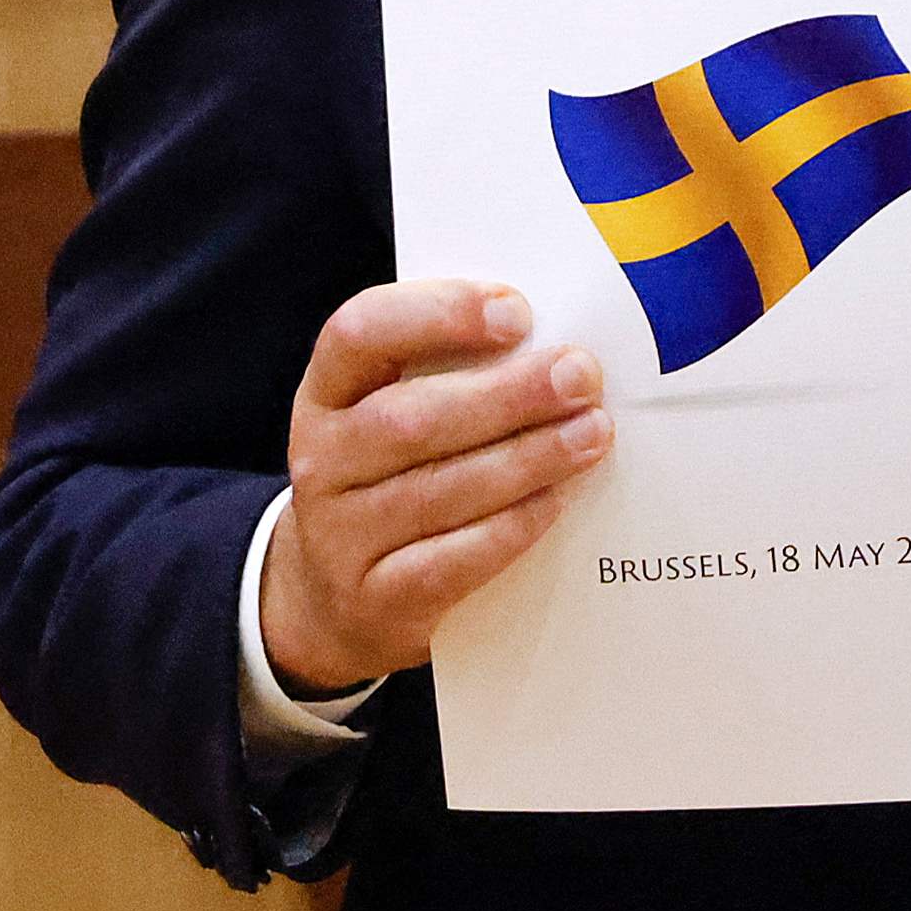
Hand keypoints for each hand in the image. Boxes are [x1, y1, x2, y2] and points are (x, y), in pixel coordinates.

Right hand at [261, 280, 611, 692]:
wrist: (339, 599)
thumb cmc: (393, 479)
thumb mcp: (395, 415)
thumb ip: (454, 375)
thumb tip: (555, 351)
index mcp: (326, 392)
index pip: (361, 331)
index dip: (437, 314)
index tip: (517, 311)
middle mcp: (320, 459)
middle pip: (410, 419)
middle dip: (506, 395)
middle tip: (579, 376)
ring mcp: (339, 536)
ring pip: (436, 491)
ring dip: (526, 458)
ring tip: (591, 433)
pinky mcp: (375, 600)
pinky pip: (449, 562)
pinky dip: (508, 528)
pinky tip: (555, 502)